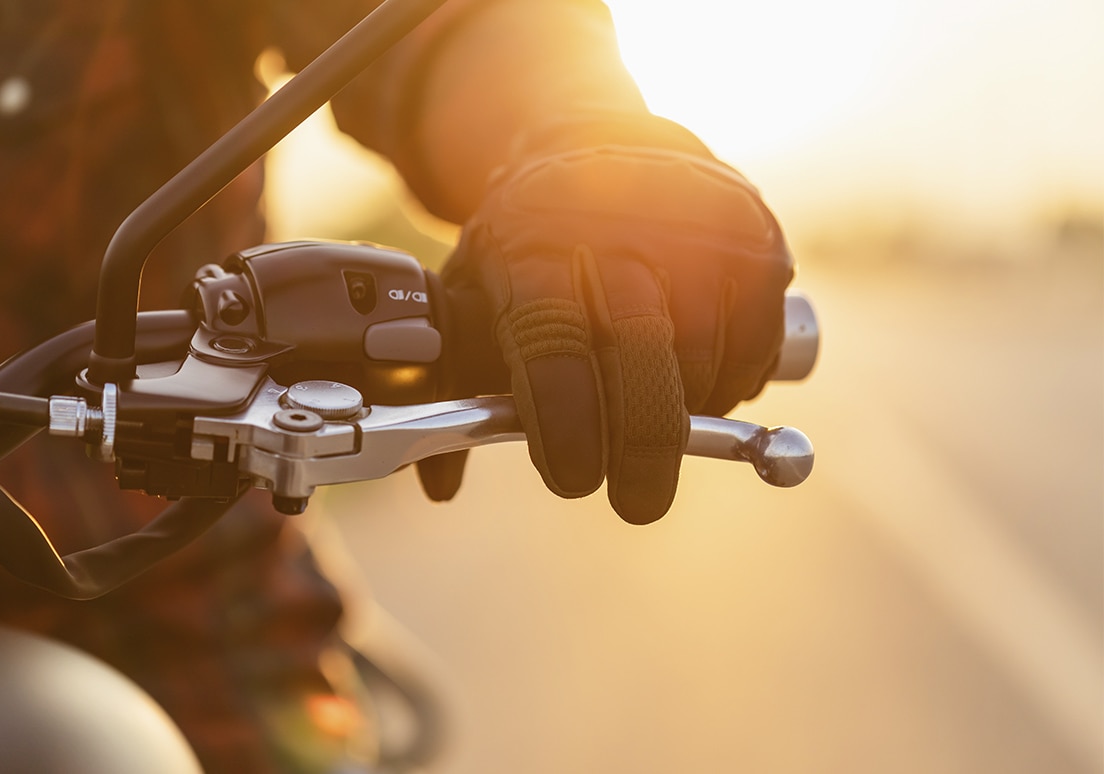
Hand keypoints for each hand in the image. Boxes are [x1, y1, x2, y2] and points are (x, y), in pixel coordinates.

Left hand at [421, 112, 793, 523]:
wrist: (599, 138)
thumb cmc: (527, 239)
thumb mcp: (473, 288)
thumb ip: (455, 382)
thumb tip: (439, 485)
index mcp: (533, 244)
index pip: (553, 343)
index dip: (566, 421)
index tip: (573, 480)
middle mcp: (618, 227)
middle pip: (640, 353)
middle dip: (642, 444)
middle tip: (637, 502)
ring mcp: (694, 227)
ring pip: (702, 358)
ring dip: (683, 414)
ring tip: (655, 419)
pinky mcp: (754, 237)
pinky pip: (754, 344)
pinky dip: (730, 384)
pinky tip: (697, 381)